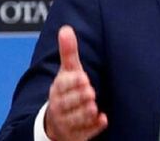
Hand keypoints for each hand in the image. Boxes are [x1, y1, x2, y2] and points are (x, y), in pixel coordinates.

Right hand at [44, 25, 107, 139]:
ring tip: (93, 106)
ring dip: (85, 113)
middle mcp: (59, 107)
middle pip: (67, 104)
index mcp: (57, 90)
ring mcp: (67, 122)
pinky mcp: (77, 135)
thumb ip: (68, 52)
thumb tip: (66, 28)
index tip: (83, 77)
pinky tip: (103, 120)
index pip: (62, 87)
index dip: (72, 83)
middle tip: (90, 92)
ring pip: (75, 119)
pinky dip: (94, 127)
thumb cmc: (65, 91)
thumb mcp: (66, 71)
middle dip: (78, 98)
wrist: (55, 122)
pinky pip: (85, 133)